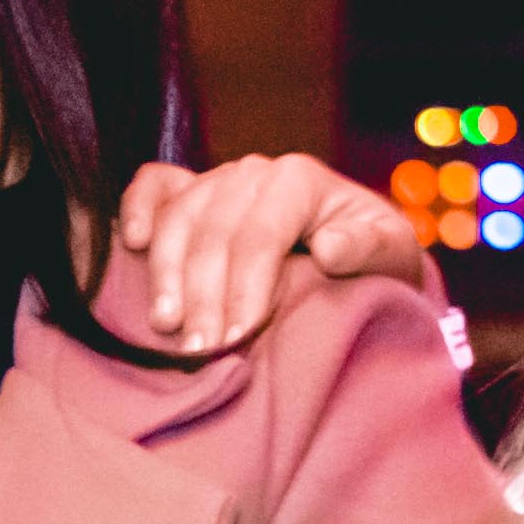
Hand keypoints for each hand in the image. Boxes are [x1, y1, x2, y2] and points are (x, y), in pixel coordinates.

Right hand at [110, 150, 414, 349]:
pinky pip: (153, 185)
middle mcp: (253, 171)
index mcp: (299, 179)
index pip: (260, 236)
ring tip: (167, 326)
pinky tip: (130, 244)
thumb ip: (368, 249)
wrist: (358, 250)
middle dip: (203, 297)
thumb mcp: (393, 254)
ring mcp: (218, 178)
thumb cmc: (375, 257)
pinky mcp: (192, 191)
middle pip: (213, 233)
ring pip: (177, 219)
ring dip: (166, 275)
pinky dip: (137, 208)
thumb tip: (328, 249)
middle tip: (199, 352)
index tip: (237, 339)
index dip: (244, 289)